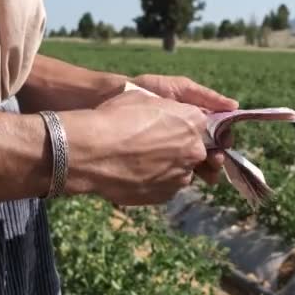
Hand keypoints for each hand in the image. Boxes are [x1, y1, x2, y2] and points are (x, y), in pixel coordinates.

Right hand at [61, 91, 206, 204]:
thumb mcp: (145, 99)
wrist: (92, 152)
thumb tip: (172, 117)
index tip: (173, 128)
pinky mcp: (165, 195)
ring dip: (167, 167)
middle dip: (180, 150)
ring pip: (181, 172)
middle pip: (196, 151)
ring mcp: (181, 176)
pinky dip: (154, 181)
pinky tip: (133, 173)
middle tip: (153, 147)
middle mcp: (193, 150)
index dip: (186, 127)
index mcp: (192, 122)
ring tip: (138, 161)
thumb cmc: (115, 118)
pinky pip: (165, 187)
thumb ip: (169, 109)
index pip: (203, 125)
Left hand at [132, 74, 238, 184]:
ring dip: (205, 170)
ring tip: (208, 174)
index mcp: (189, 119)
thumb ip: (205, 96)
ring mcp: (168, 152)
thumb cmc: (142, 90)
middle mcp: (181, 137)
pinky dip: (183, 176)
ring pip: (194, 166)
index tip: (225, 143)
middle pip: (207, 152)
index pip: (215, 133)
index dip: (223, 139)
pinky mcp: (154, 166)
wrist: (104, 102)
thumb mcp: (176, 88)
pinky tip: (186, 176)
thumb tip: (234, 105)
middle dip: (216, 157)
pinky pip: (174, 173)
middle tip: (216, 161)